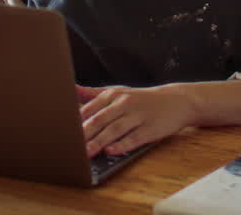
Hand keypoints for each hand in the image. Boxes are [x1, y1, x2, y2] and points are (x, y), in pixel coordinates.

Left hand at [76, 83, 194, 157]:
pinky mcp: (150, 129)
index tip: (63, 132)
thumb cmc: (142, 99)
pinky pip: (134, 138)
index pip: (91, 109)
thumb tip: (70, 88)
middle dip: (85, 134)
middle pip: (101, 120)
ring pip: (115, 130)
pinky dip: (122, 145)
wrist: (176, 100)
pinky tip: (111, 151)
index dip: (77, 122)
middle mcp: (125, 104)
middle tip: (71, 146)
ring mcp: (138, 116)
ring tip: (86, 153)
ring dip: (100, 142)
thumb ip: (93, 94)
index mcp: (114, 95)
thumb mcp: (118, 92)